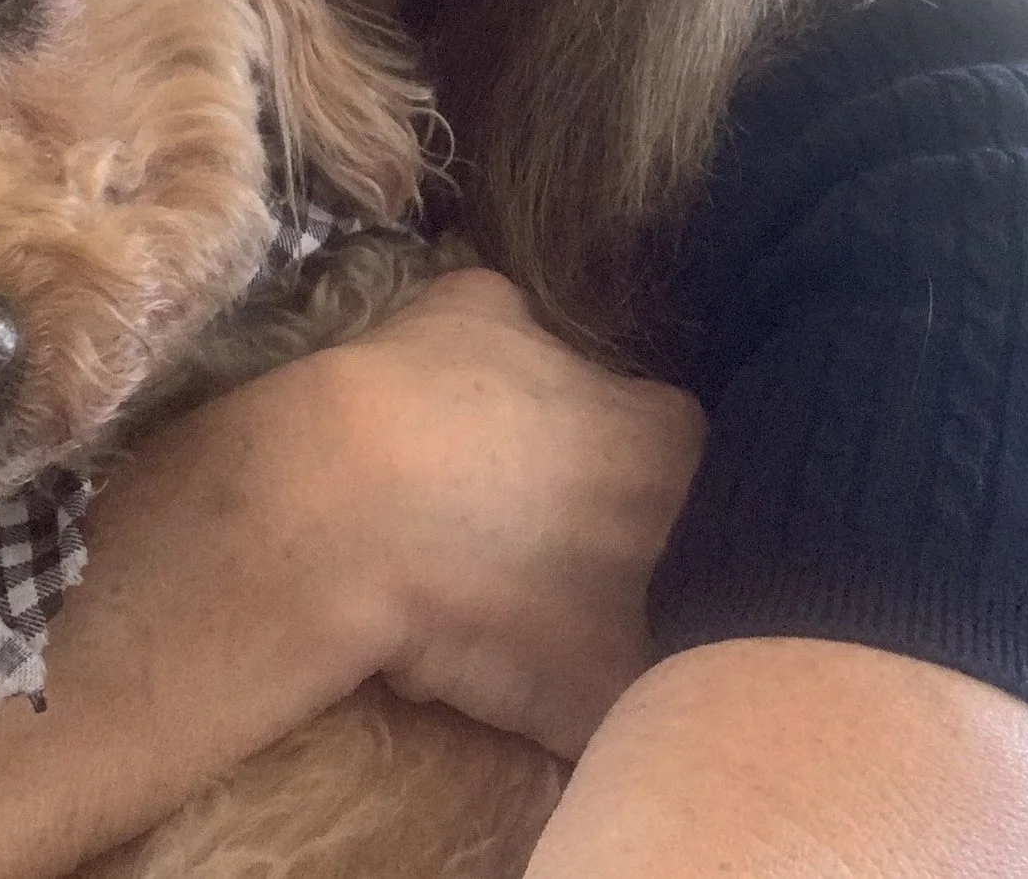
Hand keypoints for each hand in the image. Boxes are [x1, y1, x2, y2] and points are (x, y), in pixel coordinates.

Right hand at [309, 265, 705, 760]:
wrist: (336, 514)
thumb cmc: (408, 394)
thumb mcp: (477, 306)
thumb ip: (535, 326)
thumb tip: (535, 329)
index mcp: (670, 434)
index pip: (691, 450)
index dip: (637, 462)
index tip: (587, 470)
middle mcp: (684, 534)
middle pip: (690, 549)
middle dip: (639, 550)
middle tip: (563, 547)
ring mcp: (647, 630)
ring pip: (663, 640)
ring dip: (621, 631)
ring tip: (542, 619)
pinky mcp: (597, 712)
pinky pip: (609, 721)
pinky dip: (576, 710)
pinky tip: (523, 688)